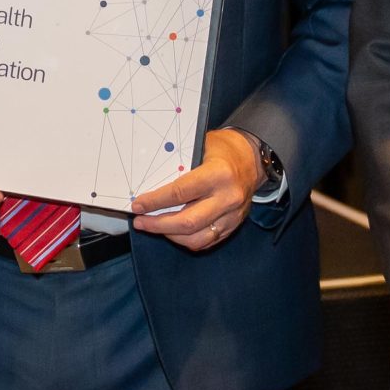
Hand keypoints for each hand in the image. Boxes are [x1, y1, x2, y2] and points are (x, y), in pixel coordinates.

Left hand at [131, 127, 261, 250]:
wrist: (252, 159)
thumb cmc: (222, 149)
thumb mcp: (201, 147)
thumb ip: (180, 166)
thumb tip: (149, 184)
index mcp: (219, 174)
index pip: (180, 193)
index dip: (155, 201)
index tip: (138, 205)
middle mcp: (228, 198)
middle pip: (187, 222)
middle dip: (158, 225)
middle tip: (140, 222)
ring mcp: (233, 215)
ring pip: (196, 238)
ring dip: (170, 236)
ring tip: (154, 227)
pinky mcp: (234, 226)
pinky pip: (206, 242)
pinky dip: (186, 239)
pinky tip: (173, 231)